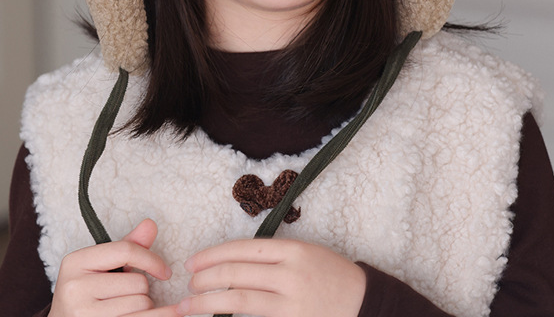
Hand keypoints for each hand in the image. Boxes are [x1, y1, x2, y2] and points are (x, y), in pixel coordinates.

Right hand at [51, 218, 174, 315]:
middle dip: (142, 290)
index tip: (165, 272)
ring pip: (141, 304)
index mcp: (76, 262)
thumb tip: (150, 225)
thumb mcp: (100, 266)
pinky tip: (160, 315)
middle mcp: (75, 288)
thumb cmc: (85, 293)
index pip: (125, 250)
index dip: (151, 260)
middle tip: (127, 297)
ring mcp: (83, 314)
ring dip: (143, 307)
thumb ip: (127, 246)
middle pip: (138, 282)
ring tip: (126, 308)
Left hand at [176, 238, 365, 316]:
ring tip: (189, 305)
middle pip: (236, 274)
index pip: (242, 249)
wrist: (365, 304)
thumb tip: (232, 263)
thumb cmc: (332, 276)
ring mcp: (291, 303)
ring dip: (208, 303)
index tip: (193, 262)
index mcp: (292, 250)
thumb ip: (273, 257)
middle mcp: (290, 274)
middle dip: (205, 279)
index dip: (212, 255)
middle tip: (188, 285)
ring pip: (239, 300)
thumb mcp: (306, 254)